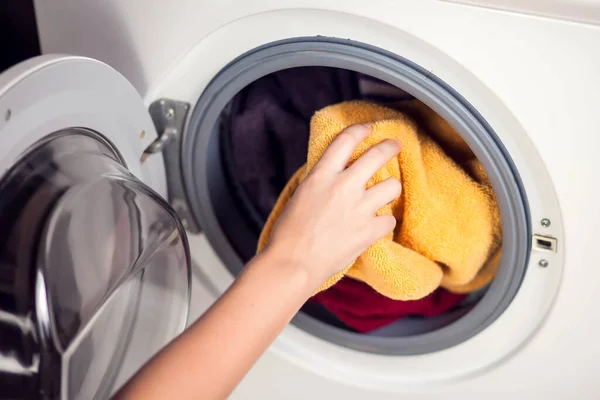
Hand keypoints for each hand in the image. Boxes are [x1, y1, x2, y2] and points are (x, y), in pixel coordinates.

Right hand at [264, 124, 401, 288]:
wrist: (293, 263)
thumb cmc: (288, 234)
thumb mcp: (300, 195)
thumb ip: (321, 181)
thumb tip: (335, 174)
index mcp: (321, 175)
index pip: (346, 140)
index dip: (360, 130)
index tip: (368, 129)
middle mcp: (343, 186)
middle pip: (377, 155)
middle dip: (390, 147)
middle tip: (395, 145)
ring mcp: (359, 208)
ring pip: (392, 186)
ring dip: (389, 189)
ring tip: (383, 195)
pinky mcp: (369, 231)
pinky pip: (390, 219)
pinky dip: (384, 223)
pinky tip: (375, 226)